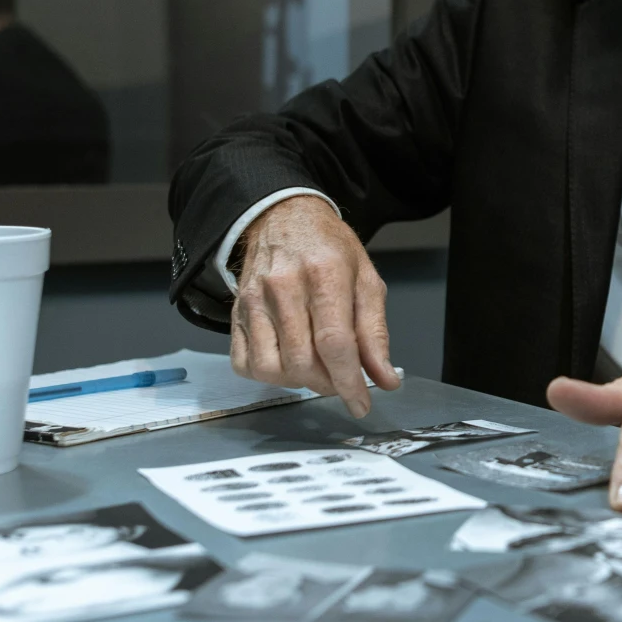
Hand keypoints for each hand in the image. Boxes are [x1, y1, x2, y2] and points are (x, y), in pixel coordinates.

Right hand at [230, 196, 399, 417]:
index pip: (335, 343)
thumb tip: (385, 379)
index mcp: (324, 274)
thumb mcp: (366, 279)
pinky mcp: (235, 312)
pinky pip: (244, 364)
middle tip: (341, 380)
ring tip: (316, 368)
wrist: (283, 217)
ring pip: (270, 368)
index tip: (361, 404)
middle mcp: (283, 287)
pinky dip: (267, 375)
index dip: (349, 382)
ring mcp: (253, 300)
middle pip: (302, 361)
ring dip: (298, 382)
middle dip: (328, 384)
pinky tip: (287, 362)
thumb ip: (375, 332)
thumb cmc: (329, 248)